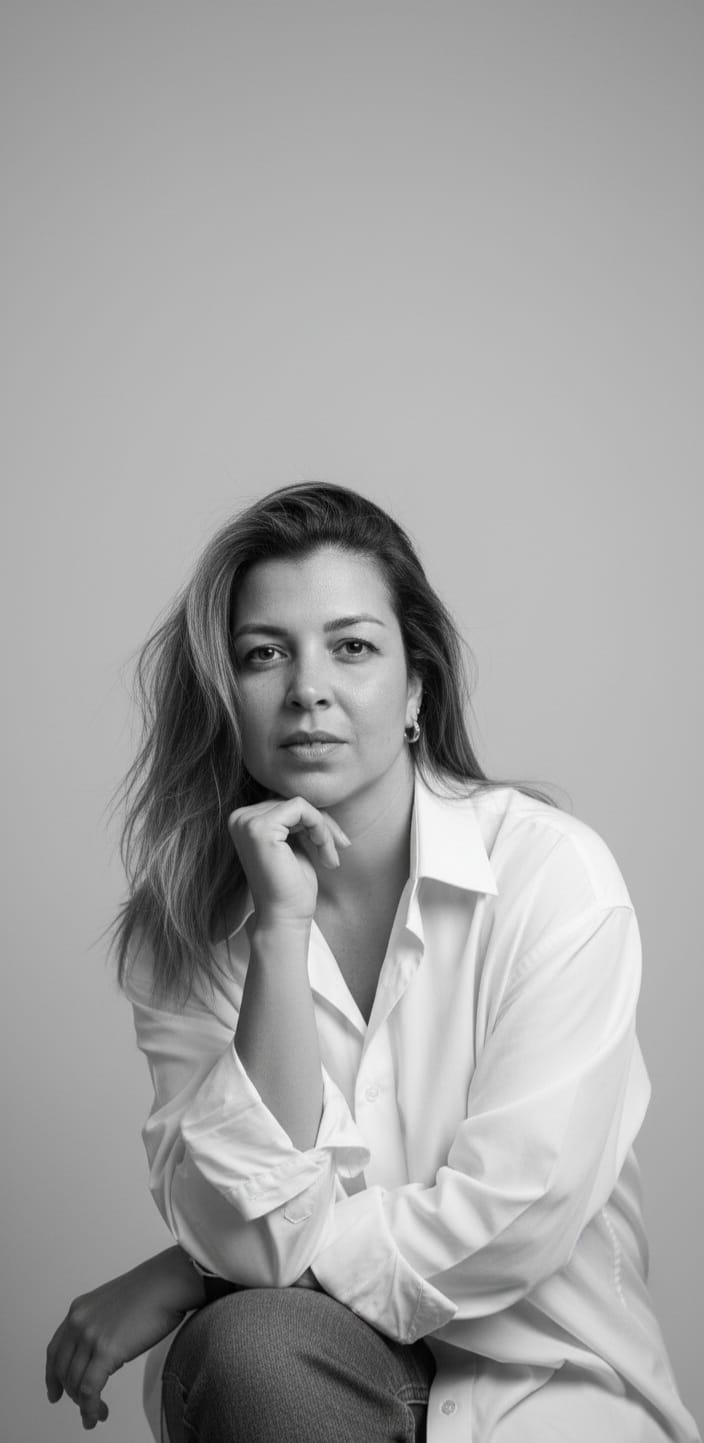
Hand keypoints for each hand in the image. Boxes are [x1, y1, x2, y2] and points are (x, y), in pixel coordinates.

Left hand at [45, 1247, 204, 1429]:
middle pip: (62, 1370)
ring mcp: (90, 1335)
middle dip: (71, 1394)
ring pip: (75, 1383)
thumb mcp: (113, 1305)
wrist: (168, 1282)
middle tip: (84, 1408)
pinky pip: (89, 1389)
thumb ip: (100, 1327)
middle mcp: (79, 1322)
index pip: (55, 1350)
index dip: (52, 1376)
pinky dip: (90, 1408)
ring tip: (97, 1415)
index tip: (55, 1392)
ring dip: (84, 1405)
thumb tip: (103, 1358)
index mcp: (79, 1310)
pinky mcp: (106, 1349)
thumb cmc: (152, 1291)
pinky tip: (97, 1416)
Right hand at [228, 796, 349, 928]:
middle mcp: (239, 818)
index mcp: (244, 820)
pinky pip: (302, 809)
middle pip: (293, 801)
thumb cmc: (291, 887)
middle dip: (322, 825)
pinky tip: (325, 853)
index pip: (286, 802)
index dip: (315, 820)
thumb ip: (295, 819)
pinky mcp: (260, 827)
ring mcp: (246, 821)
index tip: (335, 844)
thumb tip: (314, 793)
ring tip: (330, 856)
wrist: (285, 918)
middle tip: (338, 850)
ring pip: (301, 804)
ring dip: (324, 829)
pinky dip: (320, 828)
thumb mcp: (295, 843)